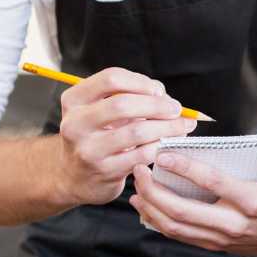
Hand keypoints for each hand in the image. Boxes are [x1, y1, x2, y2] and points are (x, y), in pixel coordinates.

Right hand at [56, 68, 196, 206]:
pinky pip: (142, 154)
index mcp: (74, 100)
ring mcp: (88, 149)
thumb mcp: (100, 111)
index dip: (140, 81)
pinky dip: (161, 146)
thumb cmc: (96, 136)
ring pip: (137, 131)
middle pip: (122, 103)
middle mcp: (75, 124)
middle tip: (176, 109)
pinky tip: (170, 143)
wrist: (75, 177)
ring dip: (167, 126)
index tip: (159, 90)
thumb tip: (163, 95)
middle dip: (157, 104)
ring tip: (183, 125)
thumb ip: (128, 96)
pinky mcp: (105, 171)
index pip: (110, 79)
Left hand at [129, 129, 256, 256]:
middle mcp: (233, 223)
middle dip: (154, 191)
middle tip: (140, 170)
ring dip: (150, 208)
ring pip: (176, 227)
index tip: (164, 155)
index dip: (185, 169)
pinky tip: (145, 207)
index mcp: (252, 201)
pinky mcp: (215, 245)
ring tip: (136, 188)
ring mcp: (221, 238)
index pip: (212, 182)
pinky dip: (158, 222)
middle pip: (182, 211)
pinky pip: (180, 236)